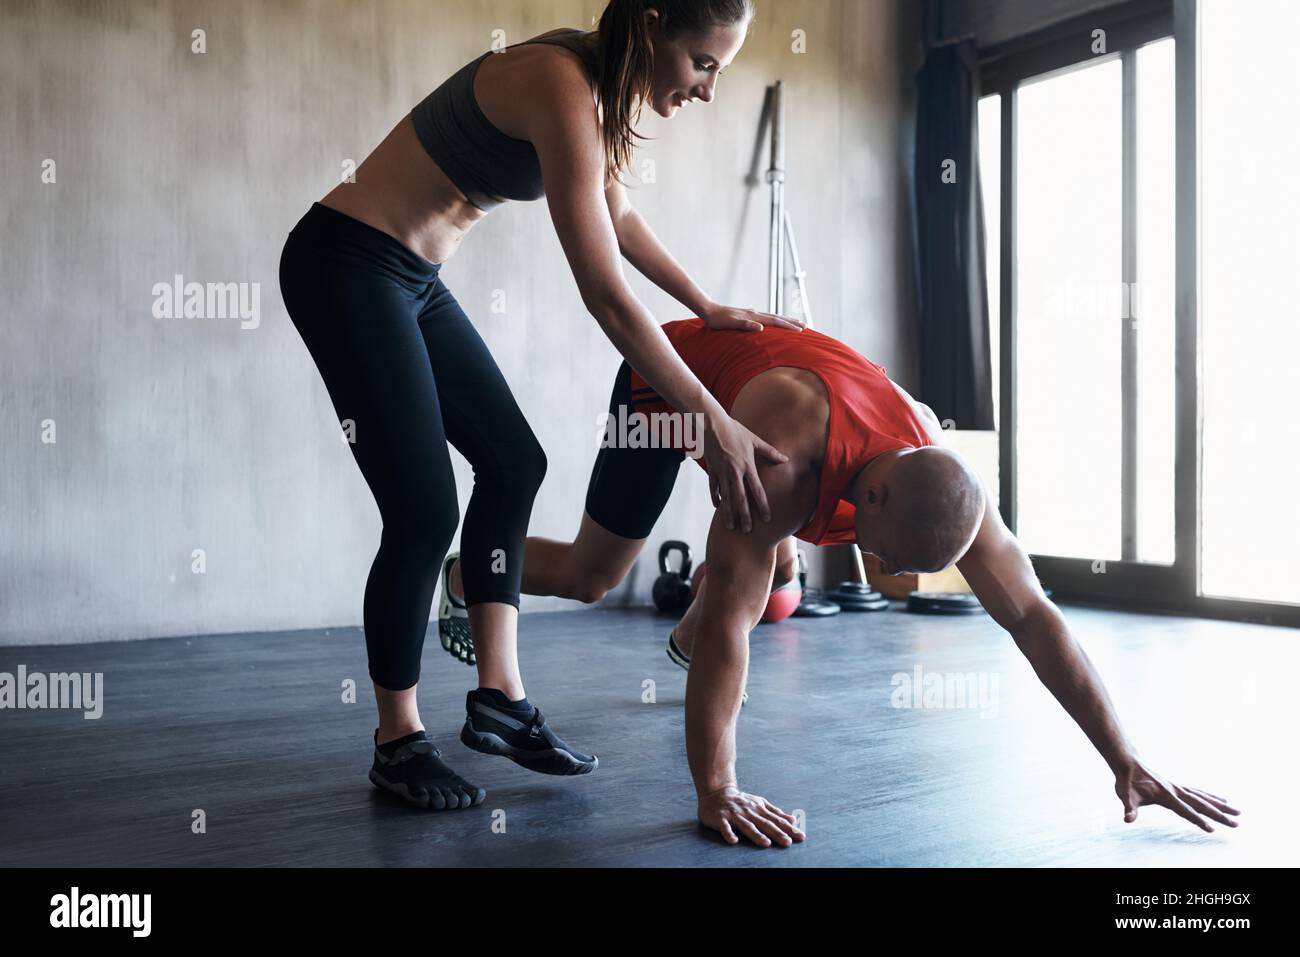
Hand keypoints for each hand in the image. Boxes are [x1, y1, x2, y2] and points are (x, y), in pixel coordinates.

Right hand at [698, 784, 804, 846]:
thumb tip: (793, 820)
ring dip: (756, 834)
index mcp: (759, 809)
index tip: (800, 836)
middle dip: (777, 833)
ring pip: (747, 826)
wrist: (716, 792)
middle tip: (788, 843)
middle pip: (764, 824)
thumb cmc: (741, 801)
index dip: (788, 829)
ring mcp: (734, 815)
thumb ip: (776, 812)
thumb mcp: (760, 804)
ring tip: (766, 843)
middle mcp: (749, 812)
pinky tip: (734, 841)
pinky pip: (725, 827)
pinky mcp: (721, 818)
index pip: (776, 820)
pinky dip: (729, 834)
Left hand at [700, 302, 805, 332]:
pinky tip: (775, 322)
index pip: (775, 321)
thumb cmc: (718, 320)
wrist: (709, 311)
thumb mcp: (731, 324)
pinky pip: (766, 318)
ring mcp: (752, 314)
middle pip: (778, 317)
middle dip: (792, 322)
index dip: (788, 326)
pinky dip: (775, 320)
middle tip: (806, 326)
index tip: (801, 330)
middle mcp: (755, 313)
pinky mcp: (748, 315)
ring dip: (785, 320)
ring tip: (795, 322)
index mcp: (754, 316)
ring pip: (773, 316)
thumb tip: (760, 328)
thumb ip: (746, 325)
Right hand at [702, 413, 787, 531]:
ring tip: (731, 526)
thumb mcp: (754, 440)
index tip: (766, 518)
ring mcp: (722, 473)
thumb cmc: (735, 430)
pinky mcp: (712, 470)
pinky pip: (714, 488)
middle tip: (748, 530)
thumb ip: (770, 452)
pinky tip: (718, 507)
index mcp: (747, 466)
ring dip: (729, 512)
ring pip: (726, 497)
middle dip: (745, 515)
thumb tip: (785, 459)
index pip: (757, 490)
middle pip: (741, 499)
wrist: (712, 424)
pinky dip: (716, 498)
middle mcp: (735, 472)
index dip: (762, 505)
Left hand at [1114, 759, 1240, 831]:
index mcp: (1165, 795)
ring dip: (1221, 805)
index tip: (1212, 829)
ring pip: (1204, 797)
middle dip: (1219, 815)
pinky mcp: (1178, 786)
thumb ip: (1129, 808)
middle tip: (1237, 824)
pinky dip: (1212, 797)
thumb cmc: (1126, 781)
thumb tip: (1127, 819)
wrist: (1128, 763)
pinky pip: (1199, 792)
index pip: (1184, 810)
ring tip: (1238, 812)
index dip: (1197, 820)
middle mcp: (1176, 790)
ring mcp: (1178, 787)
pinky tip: (1222, 800)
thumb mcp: (1124, 794)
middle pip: (1201, 804)